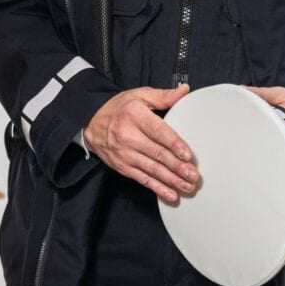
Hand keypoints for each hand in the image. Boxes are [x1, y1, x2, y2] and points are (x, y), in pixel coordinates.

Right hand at [83, 84, 197, 201]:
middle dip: (177, 167)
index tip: (187, 154)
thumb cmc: (118, 108)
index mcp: (135, 115)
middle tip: (193, 176)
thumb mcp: (138, 95)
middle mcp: (128, 135)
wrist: (90, 123)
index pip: (157, 131)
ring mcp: (125, 153)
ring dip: (171, 180)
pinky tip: (171, 194)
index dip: (174, 144)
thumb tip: (184, 90)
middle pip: (157, 153)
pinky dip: (157, 188)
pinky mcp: (122, 166)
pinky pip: (142, 179)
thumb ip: (163, 96)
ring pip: (152, 169)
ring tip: (187, 186)